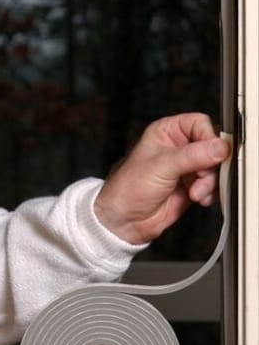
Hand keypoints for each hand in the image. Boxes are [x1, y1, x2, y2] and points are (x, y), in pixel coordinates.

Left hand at [94, 113, 230, 244]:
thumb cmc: (128, 189)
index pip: (200, 123)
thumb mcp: (161, 167)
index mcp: (166, 132)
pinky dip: (210, 192)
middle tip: (200, 177)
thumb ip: (192, 156)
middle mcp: (177, 147)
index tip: (212, 154)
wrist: (124, 221)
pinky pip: (213, 183)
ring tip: (195, 192)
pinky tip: (198, 198)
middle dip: (211, 164)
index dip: (209, 138)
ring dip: (210, 181)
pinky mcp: (191, 185)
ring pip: (215, 166)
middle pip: (212, 146)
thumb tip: (219, 147)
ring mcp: (186, 167)